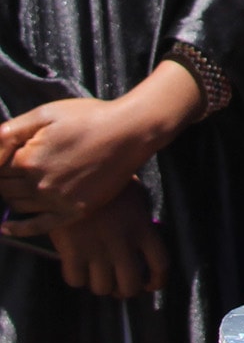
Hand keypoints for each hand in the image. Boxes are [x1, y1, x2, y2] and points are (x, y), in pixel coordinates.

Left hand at [0, 66, 202, 222]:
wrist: (130, 132)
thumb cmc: (89, 117)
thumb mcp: (47, 113)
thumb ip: (10, 131)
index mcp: (26, 160)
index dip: (3, 162)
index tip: (12, 156)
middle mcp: (37, 184)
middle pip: (5, 188)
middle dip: (5, 180)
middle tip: (16, 171)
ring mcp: (56, 200)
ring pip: (18, 205)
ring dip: (12, 197)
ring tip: (19, 187)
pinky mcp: (74, 210)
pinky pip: (39, 226)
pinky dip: (19, 229)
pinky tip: (6, 228)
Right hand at [44, 186, 167, 299]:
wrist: (75, 175)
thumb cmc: (107, 183)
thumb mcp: (135, 198)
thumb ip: (141, 221)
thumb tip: (143, 242)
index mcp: (143, 228)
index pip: (160, 264)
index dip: (157, 281)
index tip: (150, 286)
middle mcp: (123, 243)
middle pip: (131, 285)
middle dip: (125, 291)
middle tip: (118, 287)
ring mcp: (97, 249)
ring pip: (103, 288)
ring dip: (100, 286)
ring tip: (97, 277)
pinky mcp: (72, 251)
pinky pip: (76, 280)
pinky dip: (76, 278)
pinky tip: (76, 269)